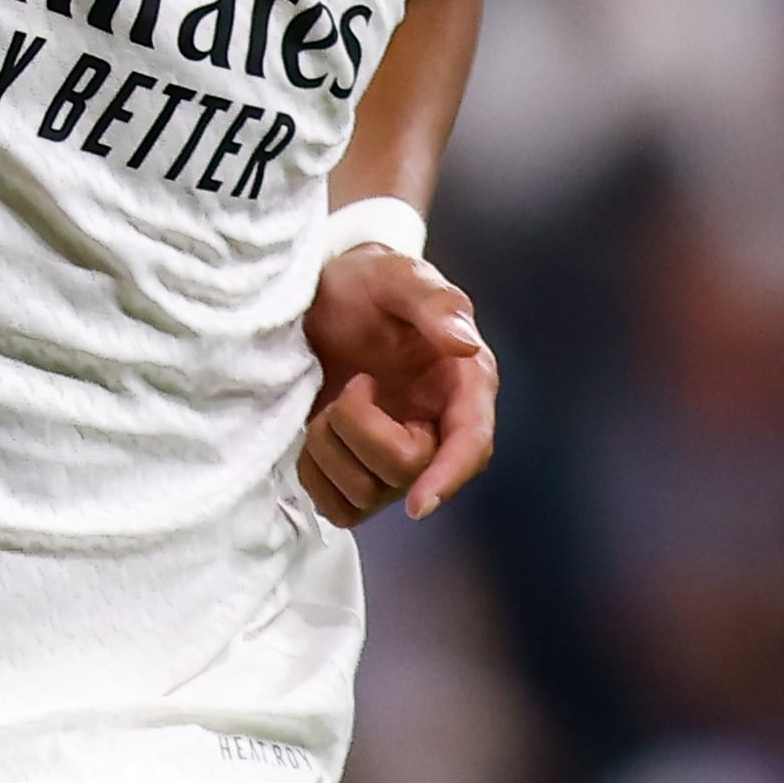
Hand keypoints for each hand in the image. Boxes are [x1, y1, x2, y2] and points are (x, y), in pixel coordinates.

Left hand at [297, 244, 497, 527]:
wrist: (320, 298)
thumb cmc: (365, 284)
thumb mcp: (396, 276)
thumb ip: (434, 304)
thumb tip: (465, 346)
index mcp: (463, 385)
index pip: (470, 446)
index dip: (448, 477)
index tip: (419, 504)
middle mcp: (436, 429)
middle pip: (407, 471)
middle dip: (361, 429)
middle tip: (352, 381)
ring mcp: (396, 458)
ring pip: (367, 494)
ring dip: (331, 447)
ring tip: (330, 399)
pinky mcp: (357, 474)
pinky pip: (337, 506)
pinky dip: (315, 473)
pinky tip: (313, 430)